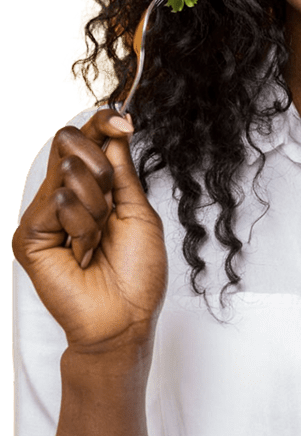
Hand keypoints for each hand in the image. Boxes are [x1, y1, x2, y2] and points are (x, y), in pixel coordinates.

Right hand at [13, 109, 167, 352]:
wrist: (125, 317)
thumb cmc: (137, 271)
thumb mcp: (137, 208)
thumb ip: (122, 168)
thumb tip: (117, 127)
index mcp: (90, 189)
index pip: (85, 141)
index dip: (101, 122)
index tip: (123, 119)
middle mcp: (62, 197)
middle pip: (69, 143)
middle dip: (102, 167)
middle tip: (111, 206)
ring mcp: (43, 215)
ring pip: (70, 172)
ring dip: (99, 207)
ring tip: (98, 240)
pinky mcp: (29, 236)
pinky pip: (59, 202)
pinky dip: (83, 226)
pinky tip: (82, 253)